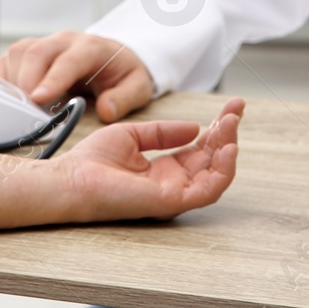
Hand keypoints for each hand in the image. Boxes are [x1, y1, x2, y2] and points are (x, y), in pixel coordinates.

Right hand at [0, 31, 153, 121]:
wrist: (114, 57)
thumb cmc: (122, 73)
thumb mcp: (137, 87)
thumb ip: (125, 98)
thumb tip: (106, 111)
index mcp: (91, 47)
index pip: (68, 61)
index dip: (51, 79)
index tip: (38, 99)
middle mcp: (64, 41)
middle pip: (36, 53)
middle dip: (26, 83)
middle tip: (26, 114)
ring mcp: (45, 43)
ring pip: (18, 53)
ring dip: (14, 82)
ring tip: (21, 110)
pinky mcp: (30, 51)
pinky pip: (9, 59)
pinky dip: (5, 80)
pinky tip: (13, 100)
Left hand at [61, 98, 244, 221]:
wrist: (72, 179)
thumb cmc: (92, 161)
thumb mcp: (133, 134)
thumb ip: (164, 131)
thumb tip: (195, 127)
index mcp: (164, 169)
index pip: (200, 148)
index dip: (217, 127)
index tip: (231, 107)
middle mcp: (173, 182)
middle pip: (211, 159)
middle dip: (228, 133)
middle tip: (236, 109)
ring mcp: (174, 194)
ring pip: (215, 175)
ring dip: (228, 148)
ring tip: (232, 124)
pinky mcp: (170, 201)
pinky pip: (207, 191)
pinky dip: (222, 171)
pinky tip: (227, 148)